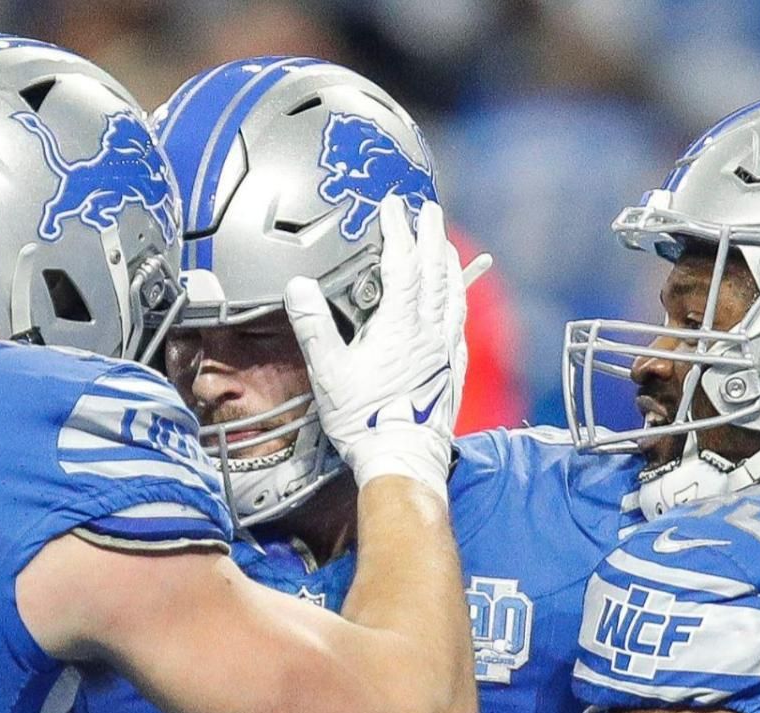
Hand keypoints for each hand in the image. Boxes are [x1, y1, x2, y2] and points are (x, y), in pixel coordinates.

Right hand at [284, 196, 471, 501]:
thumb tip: (298, 286)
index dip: (398, 231)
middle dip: (432, 237)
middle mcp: (428, 331)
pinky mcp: (453, 370)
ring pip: (454, 296)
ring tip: (447, 247)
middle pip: (436, 272)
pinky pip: (461, 325)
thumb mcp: (328, 373)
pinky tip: (458, 303)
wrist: (404, 459)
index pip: (402, 265)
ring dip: (450, 265)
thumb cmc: (365, 421)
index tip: (394, 206)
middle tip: (430, 211)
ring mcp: (445, 350)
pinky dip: (460, 303)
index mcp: (398, 325)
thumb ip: (313, 326)